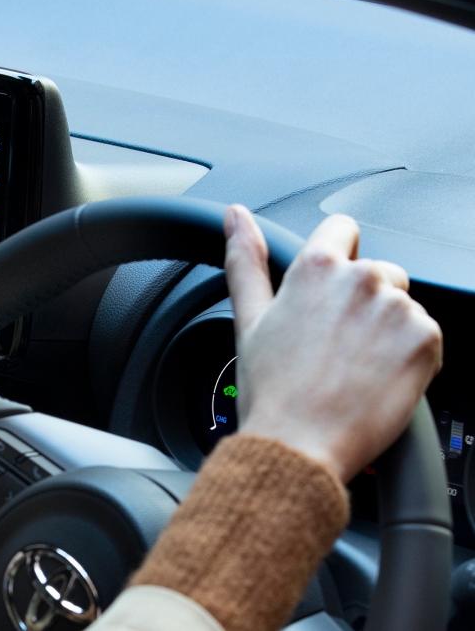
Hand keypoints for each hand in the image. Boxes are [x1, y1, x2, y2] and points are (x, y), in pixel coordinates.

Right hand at [224, 204, 442, 481]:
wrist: (299, 446)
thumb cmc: (271, 390)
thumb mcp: (249, 319)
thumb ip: (245, 259)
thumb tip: (235, 216)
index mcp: (315, 267)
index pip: (342, 230)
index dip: (335, 260)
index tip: (328, 295)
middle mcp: (361, 278)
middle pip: (378, 271)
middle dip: (362, 302)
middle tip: (335, 347)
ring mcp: (397, 307)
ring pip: (401, 305)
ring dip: (386, 331)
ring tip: (354, 368)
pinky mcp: (426, 339)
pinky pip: (426, 336)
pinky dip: (409, 357)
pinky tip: (376, 380)